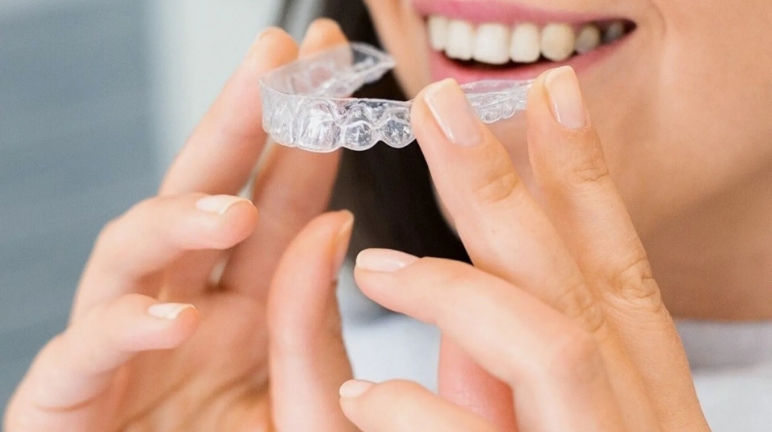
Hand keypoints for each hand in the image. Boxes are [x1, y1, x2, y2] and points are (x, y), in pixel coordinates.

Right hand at [4, 20, 357, 431]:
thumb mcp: (310, 414)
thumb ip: (316, 329)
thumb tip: (332, 223)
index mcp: (249, 314)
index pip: (280, 206)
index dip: (302, 135)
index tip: (330, 64)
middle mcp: (185, 315)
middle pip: (205, 198)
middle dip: (237, 122)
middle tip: (278, 55)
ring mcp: (125, 353)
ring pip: (132, 255)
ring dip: (176, 220)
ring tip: (229, 208)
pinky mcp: (68, 408)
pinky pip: (82, 356)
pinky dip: (123, 330)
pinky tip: (171, 319)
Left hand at [343, 68, 710, 430]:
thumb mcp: (558, 430)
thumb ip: (513, 371)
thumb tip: (459, 292)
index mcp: (641, 391)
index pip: (616, 264)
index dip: (584, 175)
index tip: (551, 96)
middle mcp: (639, 413)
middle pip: (578, 277)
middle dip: (503, 186)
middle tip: (441, 110)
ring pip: (551, 341)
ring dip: (454, 292)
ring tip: (374, 266)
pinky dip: (411, 405)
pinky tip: (362, 396)